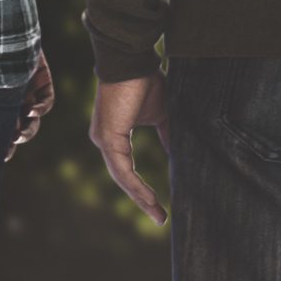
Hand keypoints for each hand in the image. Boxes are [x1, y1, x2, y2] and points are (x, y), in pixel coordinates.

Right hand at [11, 53, 56, 161]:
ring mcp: (28, 91)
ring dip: (27, 131)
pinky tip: (31, 112)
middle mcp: (12, 99)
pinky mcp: (42, 81)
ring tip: (18, 134)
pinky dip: (40, 109)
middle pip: (18, 129)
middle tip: (7, 149)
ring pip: (33, 121)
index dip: (1, 146)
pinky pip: (47, 102)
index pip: (1, 129)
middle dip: (13, 141)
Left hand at [90, 73, 165, 225]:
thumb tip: (178, 157)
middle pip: (123, 179)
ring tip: (158, 213)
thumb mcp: (161, 117)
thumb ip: (167, 137)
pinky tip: (148, 198)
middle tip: (160, 218)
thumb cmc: (145, 84)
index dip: (142, 189)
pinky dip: (135, 184)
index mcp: (114, 136)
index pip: (126, 170)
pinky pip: (121, 168)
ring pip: (121, 177)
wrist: (134, 62)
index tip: (159, 207)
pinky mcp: (107, 136)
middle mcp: (104, 140)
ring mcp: (102, 139)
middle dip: (142, 200)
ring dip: (140, 197)